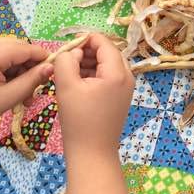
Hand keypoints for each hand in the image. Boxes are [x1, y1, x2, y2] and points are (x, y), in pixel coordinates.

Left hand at [0, 37, 51, 132]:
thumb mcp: (7, 98)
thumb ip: (32, 81)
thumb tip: (51, 67)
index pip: (29, 48)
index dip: (45, 60)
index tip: (55, 76)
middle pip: (20, 49)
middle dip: (31, 68)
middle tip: (35, 92)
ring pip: (10, 55)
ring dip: (21, 72)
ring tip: (23, 97)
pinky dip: (9, 73)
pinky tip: (10, 92)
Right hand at [53, 33, 133, 156]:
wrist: (92, 153)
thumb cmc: (79, 120)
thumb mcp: (67, 86)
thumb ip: (67, 60)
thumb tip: (73, 51)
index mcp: (117, 72)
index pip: (103, 42)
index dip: (84, 40)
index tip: (66, 47)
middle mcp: (127, 76)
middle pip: (106, 52)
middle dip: (86, 52)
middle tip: (66, 61)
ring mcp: (126, 87)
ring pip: (107, 64)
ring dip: (88, 63)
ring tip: (68, 72)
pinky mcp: (121, 97)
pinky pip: (108, 77)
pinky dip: (93, 75)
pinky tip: (77, 83)